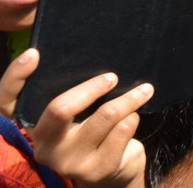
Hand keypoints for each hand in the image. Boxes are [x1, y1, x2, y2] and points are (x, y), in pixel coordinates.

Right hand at [0, 51, 149, 187]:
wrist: (110, 174)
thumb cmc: (90, 131)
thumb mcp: (77, 113)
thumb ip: (73, 93)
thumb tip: (93, 55)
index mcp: (32, 127)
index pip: (7, 102)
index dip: (14, 77)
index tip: (33, 54)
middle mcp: (43, 146)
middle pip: (61, 109)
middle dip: (92, 87)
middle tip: (112, 77)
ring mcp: (68, 161)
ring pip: (105, 115)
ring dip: (130, 98)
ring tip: (144, 90)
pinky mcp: (96, 169)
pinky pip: (123, 130)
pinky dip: (133, 117)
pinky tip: (133, 117)